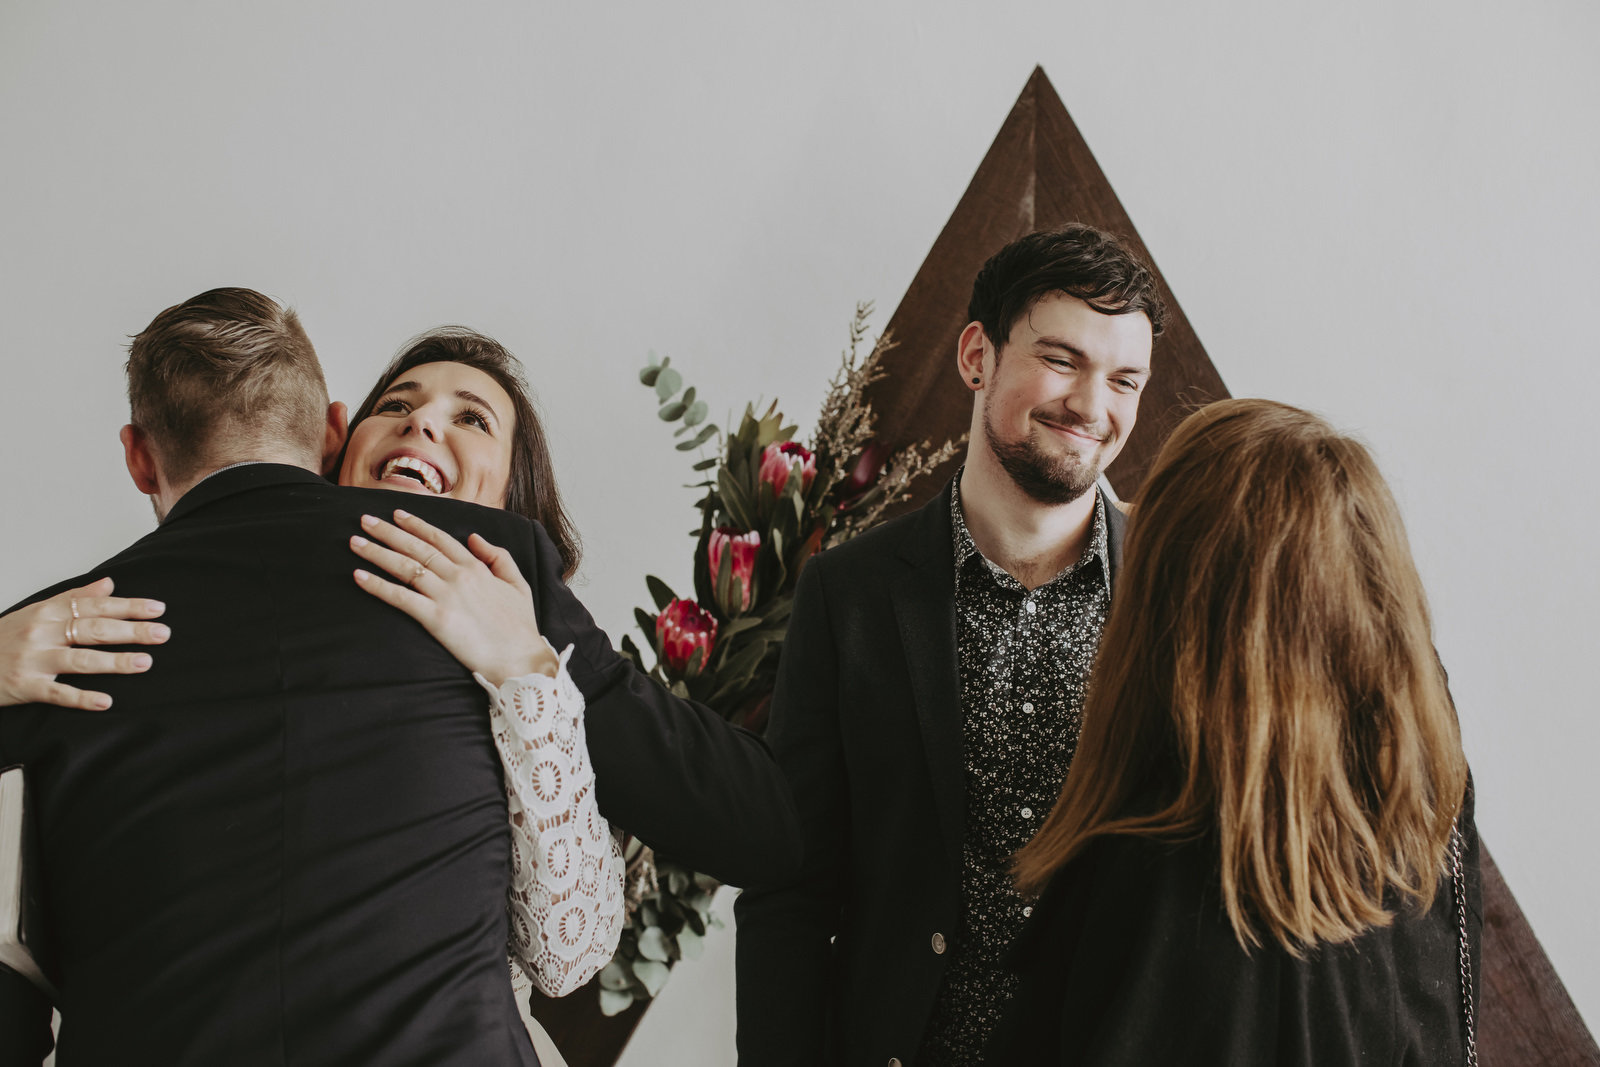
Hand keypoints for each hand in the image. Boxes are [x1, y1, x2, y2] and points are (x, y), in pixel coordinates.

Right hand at [0, 577, 168, 709]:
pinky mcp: (25, 686)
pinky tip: (105, 701)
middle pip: (93, 629)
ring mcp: (34, 660)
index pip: (95, 606)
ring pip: (80, 660)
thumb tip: (109, 584)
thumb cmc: (4, 638)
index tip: (157, 609)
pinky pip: (57, 693)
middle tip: (162, 633)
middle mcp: (42, 633)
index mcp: (48, 612)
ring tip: (144, 662)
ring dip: (115, 661)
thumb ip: (74, 598)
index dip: (128, 607)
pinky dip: (82, 698)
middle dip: (131, 631)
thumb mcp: (37, 611)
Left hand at [350, 509, 558, 685]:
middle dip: (388, 531)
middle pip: (417, 548)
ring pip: (405, 567)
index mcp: (477, 568)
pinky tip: (359, 576)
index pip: (440, 539)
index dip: (416, 525)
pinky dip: (378, 586)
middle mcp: (458, 576)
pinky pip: (400, 597)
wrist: (520, 660)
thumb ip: (498, 556)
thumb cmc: (520, 627)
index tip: (397, 513)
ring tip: (355, 542)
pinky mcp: (436, 618)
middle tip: (365, 519)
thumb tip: (474, 536)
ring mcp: (446, 596)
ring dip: (377, 553)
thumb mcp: (518, 584)